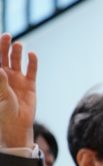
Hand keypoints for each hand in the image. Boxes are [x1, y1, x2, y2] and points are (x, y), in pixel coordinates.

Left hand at [0, 33, 35, 147]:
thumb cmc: (3, 111)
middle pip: (3, 56)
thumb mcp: (1, 95)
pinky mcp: (30, 84)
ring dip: (17, 51)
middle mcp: (5, 75)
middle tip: (7, 36)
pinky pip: (31, 70)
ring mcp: (17, 79)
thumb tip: (0, 68)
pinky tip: (32, 54)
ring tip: (19, 45)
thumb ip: (1, 82)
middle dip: (4, 45)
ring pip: (16, 60)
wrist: (17, 125)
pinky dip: (32, 62)